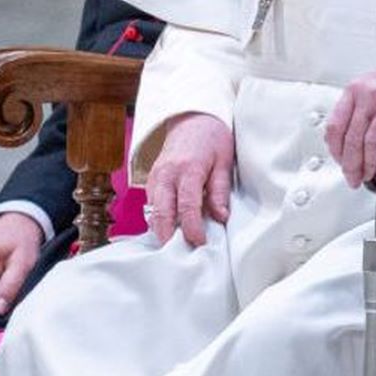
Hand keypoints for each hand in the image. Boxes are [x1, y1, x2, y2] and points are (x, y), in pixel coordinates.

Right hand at [146, 113, 234, 245]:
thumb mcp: (224, 160)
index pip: (187, 206)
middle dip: (169, 237)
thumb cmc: (212, 139)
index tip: (200, 243)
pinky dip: (159, 220)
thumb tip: (221, 217)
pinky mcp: (152, 180)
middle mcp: (166, 174)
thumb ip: (219, 190)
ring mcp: (156, 177)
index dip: (193, 228)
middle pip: (162, 213)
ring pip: (153, 211)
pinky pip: (152, 205)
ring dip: (162, 231)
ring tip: (175, 249)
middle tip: (180, 256)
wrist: (192, 118)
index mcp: (187, 169)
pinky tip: (170, 232)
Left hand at [325, 51, 375, 188]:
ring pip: (372, 141)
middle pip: (353, 137)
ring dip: (370, 164)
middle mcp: (371, 93)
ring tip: (370, 175)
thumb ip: (361, 107)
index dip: (336, 150)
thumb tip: (350, 137)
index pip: (335, 125)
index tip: (340, 162)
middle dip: (352, 164)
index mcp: (358, 88)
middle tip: (354, 177)